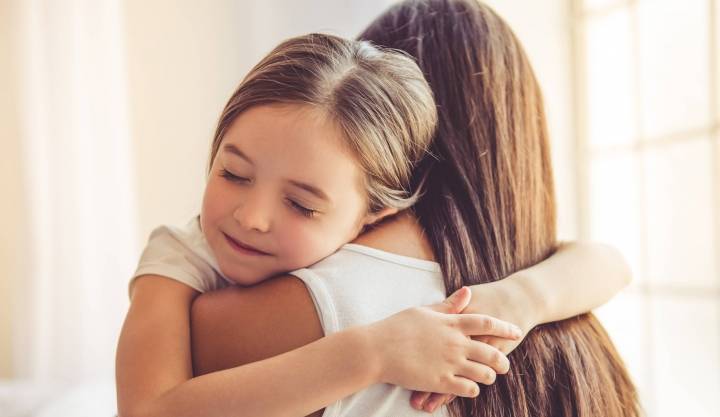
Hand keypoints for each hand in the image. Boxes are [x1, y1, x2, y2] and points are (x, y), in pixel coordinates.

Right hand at [410, 281, 535, 412]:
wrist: (377, 349)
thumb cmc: (397, 327)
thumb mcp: (425, 310)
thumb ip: (449, 305)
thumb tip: (468, 292)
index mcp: (451, 323)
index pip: (486, 323)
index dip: (504, 327)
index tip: (517, 332)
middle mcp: (455, 343)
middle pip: (491, 351)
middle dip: (502, 359)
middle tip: (505, 364)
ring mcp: (449, 363)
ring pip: (484, 373)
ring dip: (490, 376)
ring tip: (489, 377)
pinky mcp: (441, 382)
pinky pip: (468, 389)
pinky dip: (473, 390)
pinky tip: (470, 388)